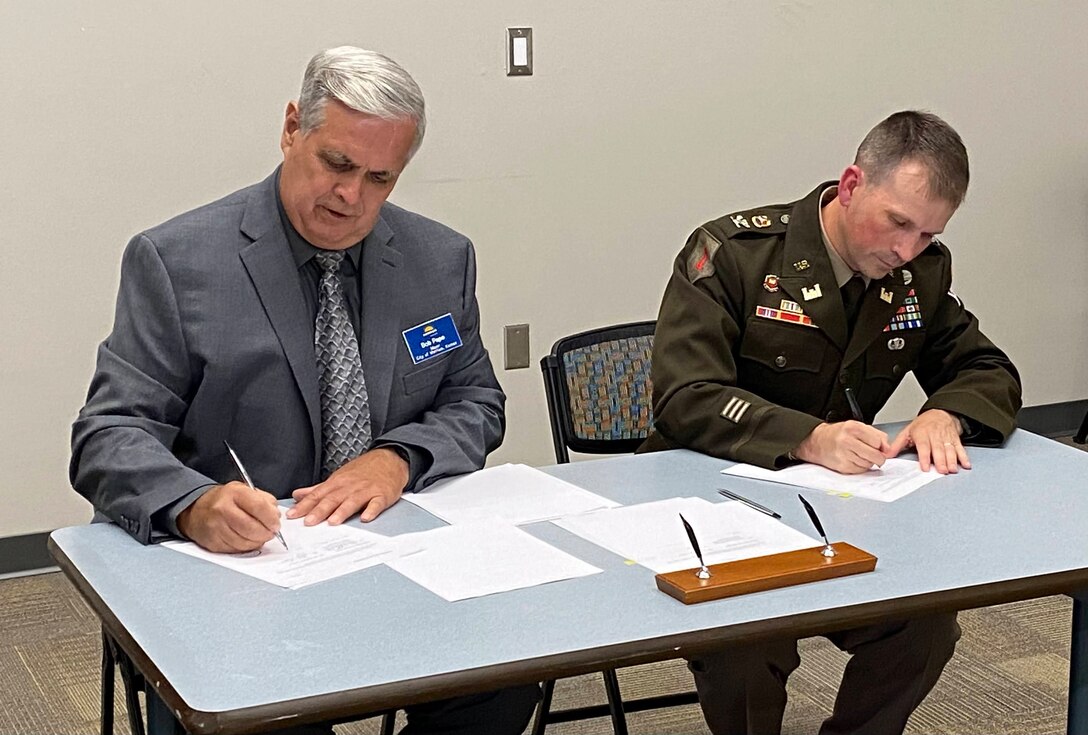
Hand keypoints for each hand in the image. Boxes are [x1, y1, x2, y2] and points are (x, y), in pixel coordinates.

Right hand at [177, 482, 281, 552]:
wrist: (197, 509)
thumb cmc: (225, 500)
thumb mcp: (245, 490)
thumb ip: (264, 501)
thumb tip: (275, 517)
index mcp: (234, 493)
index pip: (259, 507)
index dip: (271, 519)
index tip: (276, 524)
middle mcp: (223, 509)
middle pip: (252, 528)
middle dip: (266, 533)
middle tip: (271, 533)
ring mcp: (216, 527)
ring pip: (245, 542)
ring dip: (257, 542)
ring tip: (259, 536)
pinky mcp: (213, 542)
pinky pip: (235, 550)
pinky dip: (245, 547)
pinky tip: (246, 540)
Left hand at [287, 447, 407, 524]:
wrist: (390, 460)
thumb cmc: (363, 471)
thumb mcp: (339, 477)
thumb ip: (318, 488)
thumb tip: (297, 495)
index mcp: (338, 482)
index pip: (318, 495)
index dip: (304, 505)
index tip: (293, 515)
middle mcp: (350, 486)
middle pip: (332, 499)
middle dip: (319, 510)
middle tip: (308, 522)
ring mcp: (366, 490)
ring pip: (352, 501)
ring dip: (342, 511)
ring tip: (333, 521)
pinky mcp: (382, 495)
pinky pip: (376, 503)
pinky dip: (371, 510)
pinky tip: (366, 518)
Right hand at [793, 421, 889, 473]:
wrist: (818, 442)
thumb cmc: (839, 434)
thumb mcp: (858, 427)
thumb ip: (877, 435)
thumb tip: (888, 449)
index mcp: (853, 428)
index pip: (878, 442)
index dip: (881, 446)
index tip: (878, 447)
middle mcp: (847, 441)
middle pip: (875, 455)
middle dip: (878, 458)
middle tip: (875, 456)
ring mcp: (844, 454)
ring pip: (869, 464)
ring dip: (868, 462)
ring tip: (859, 455)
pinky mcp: (842, 466)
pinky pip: (860, 470)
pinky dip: (860, 467)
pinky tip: (853, 460)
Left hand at [887, 409, 969, 473]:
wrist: (940, 413)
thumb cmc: (922, 425)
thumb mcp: (907, 432)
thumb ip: (897, 445)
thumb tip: (887, 455)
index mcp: (922, 434)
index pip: (923, 447)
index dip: (924, 457)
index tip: (924, 467)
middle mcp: (935, 436)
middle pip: (938, 449)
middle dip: (941, 461)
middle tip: (942, 471)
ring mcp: (946, 438)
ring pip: (950, 449)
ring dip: (952, 460)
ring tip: (952, 470)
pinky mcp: (955, 440)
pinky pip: (960, 448)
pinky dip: (964, 457)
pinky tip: (965, 465)